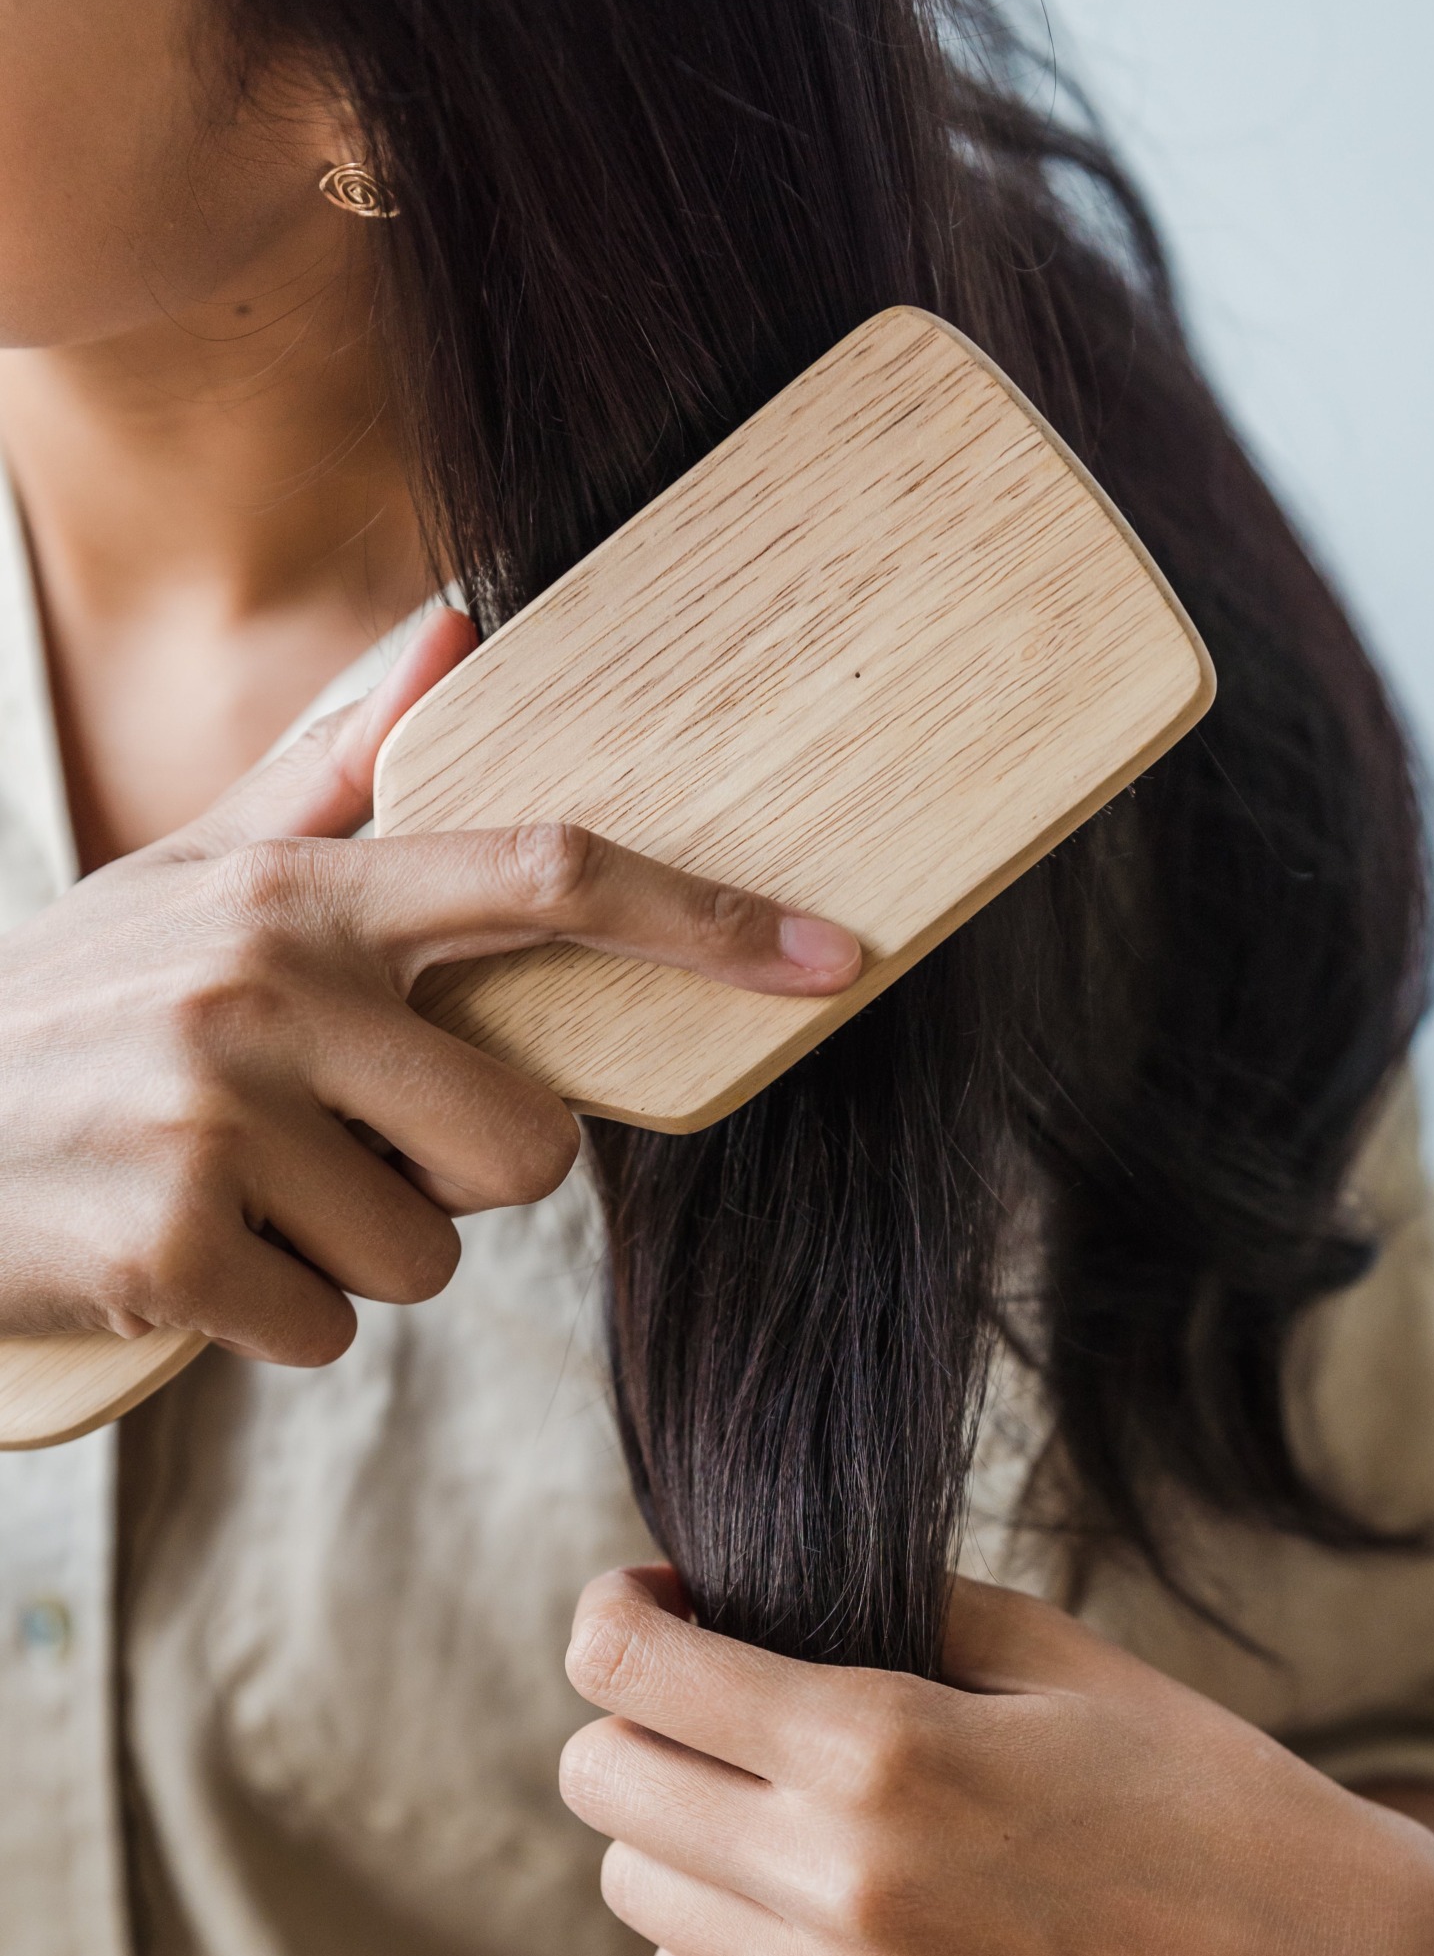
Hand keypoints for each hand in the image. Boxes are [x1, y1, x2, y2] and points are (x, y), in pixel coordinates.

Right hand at [0, 610, 860, 1364]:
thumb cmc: (67, 1013)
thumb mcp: (186, 877)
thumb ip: (334, 767)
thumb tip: (459, 627)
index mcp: (299, 890)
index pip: (545, 874)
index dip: (706, 919)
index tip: (835, 954)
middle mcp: (268, 984)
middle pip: (529, 1145)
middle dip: (456, 1177)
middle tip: (333, 1148)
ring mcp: (215, 1114)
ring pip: (427, 1255)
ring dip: (350, 1255)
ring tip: (233, 1194)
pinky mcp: (169, 1243)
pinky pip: (328, 1329)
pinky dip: (269, 1318)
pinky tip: (179, 1254)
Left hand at [560, 1567, 1433, 1955]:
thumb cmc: (1185, 1777)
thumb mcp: (1045, 1647)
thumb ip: (876, 1606)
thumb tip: (718, 1597)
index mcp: (885, 1743)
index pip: (627, 1670)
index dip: (616, 1617)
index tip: (656, 1605)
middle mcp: (845, 1881)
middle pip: (605, 1781)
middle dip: (644, 1721)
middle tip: (724, 1707)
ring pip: (634, 1897)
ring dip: (674, 1838)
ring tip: (772, 1814)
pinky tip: (762, 1934)